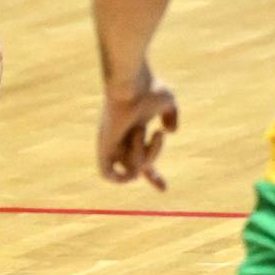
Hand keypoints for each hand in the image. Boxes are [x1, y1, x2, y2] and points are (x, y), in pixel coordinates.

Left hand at [97, 72, 180, 189]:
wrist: (130, 84)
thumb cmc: (148, 88)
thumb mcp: (168, 101)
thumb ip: (172, 115)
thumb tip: (170, 131)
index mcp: (136, 129)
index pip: (143, 157)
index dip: (153, 175)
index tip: (164, 189)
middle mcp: (123, 139)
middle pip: (140, 167)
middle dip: (153, 172)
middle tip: (157, 134)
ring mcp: (112, 144)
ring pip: (133, 168)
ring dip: (144, 152)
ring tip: (139, 129)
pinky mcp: (103, 147)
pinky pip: (107, 173)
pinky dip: (120, 177)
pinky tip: (133, 170)